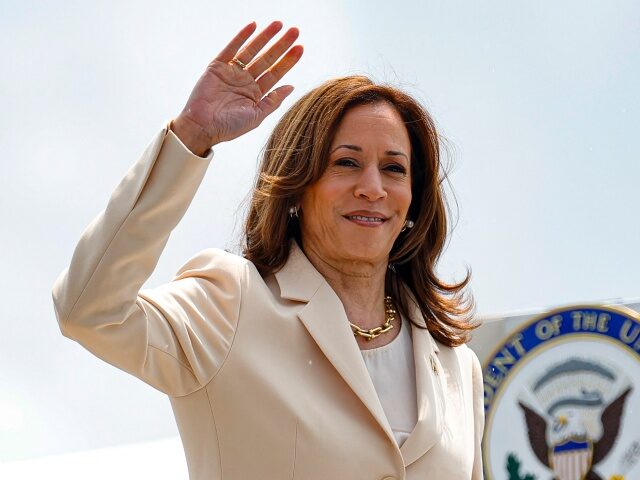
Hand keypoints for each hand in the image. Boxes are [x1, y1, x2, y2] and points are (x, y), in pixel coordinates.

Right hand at [172, 21, 302, 155]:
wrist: (203, 127)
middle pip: (267, 59)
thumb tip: (291, 87)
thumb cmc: (229, 127)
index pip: (275, 73)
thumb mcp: (256, 116)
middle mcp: (245, 81)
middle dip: (281, 45)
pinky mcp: (217, 66)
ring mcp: (232, 72)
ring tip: (278, 24)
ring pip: (252, 50)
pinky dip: (241, 37)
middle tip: (295, 31)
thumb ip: (273, 101)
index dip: (288, 61)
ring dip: (265, 37)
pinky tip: (253, 26)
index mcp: (256, 93)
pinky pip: (231, 48)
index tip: (300, 48)